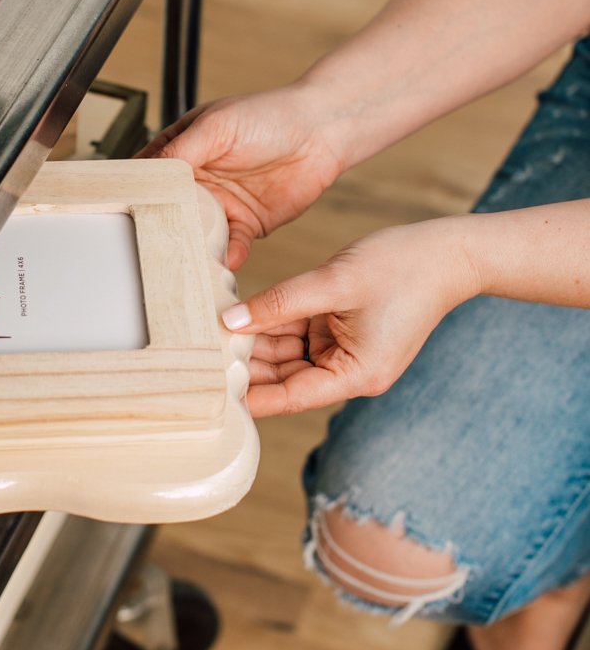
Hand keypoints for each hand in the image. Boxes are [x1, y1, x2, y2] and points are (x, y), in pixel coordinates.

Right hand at [140, 87, 343, 268]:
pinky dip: (227, 254)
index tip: (124, 212)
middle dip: (162, 228)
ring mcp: (221, 203)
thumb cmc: (269, 115)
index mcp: (182, 150)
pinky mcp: (247, 223)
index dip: (136, 192)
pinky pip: (231, 244)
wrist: (322, 131)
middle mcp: (198, 180)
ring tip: (185, 262)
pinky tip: (225, 259)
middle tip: (150, 246)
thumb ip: (180, 150)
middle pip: (169, 211)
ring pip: (198, 232)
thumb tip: (149, 174)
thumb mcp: (216, 125)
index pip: (149, 175)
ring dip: (193, 247)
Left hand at [221, 219, 480, 416]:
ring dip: (256, 343)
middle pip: (286, 378)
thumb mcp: (334, 282)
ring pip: (289, 354)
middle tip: (198, 357)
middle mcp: (350, 371)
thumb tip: (231, 320)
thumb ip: (279, 303)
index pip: (290, 396)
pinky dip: (274, 325)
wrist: (450, 252)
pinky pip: (300, 334)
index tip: (209, 395)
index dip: (249, 396)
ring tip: (211, 333)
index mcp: (356, 375)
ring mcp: (346, 352)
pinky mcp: (343, 331)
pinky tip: (240, 316)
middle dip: (247, 366)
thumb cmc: (404, 267)